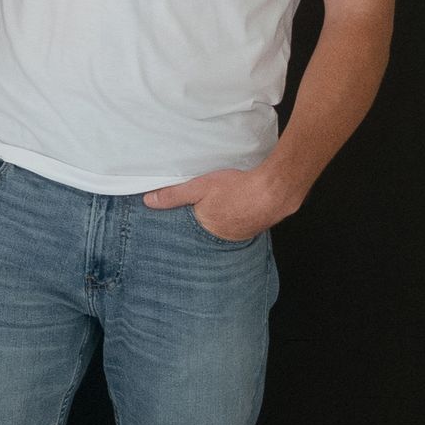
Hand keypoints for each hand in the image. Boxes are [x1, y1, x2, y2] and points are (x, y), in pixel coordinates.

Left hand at [142, 168, 295, 241]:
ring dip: (220, 221)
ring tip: (219, 209)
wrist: (275, 189)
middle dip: (201, 224)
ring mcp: (241, 235)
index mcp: (206, 230)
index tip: (179, 219)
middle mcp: (223, 238)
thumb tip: (149, 201)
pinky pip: (239, 225)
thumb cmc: (238, 188)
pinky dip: (235, 218)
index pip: (187, 231)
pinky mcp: (255, 228)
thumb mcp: (199, 187)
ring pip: (223, 228)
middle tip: (201, 211)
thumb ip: (174, 195)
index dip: (183, 223)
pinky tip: (236, 208)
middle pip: (206, 231)